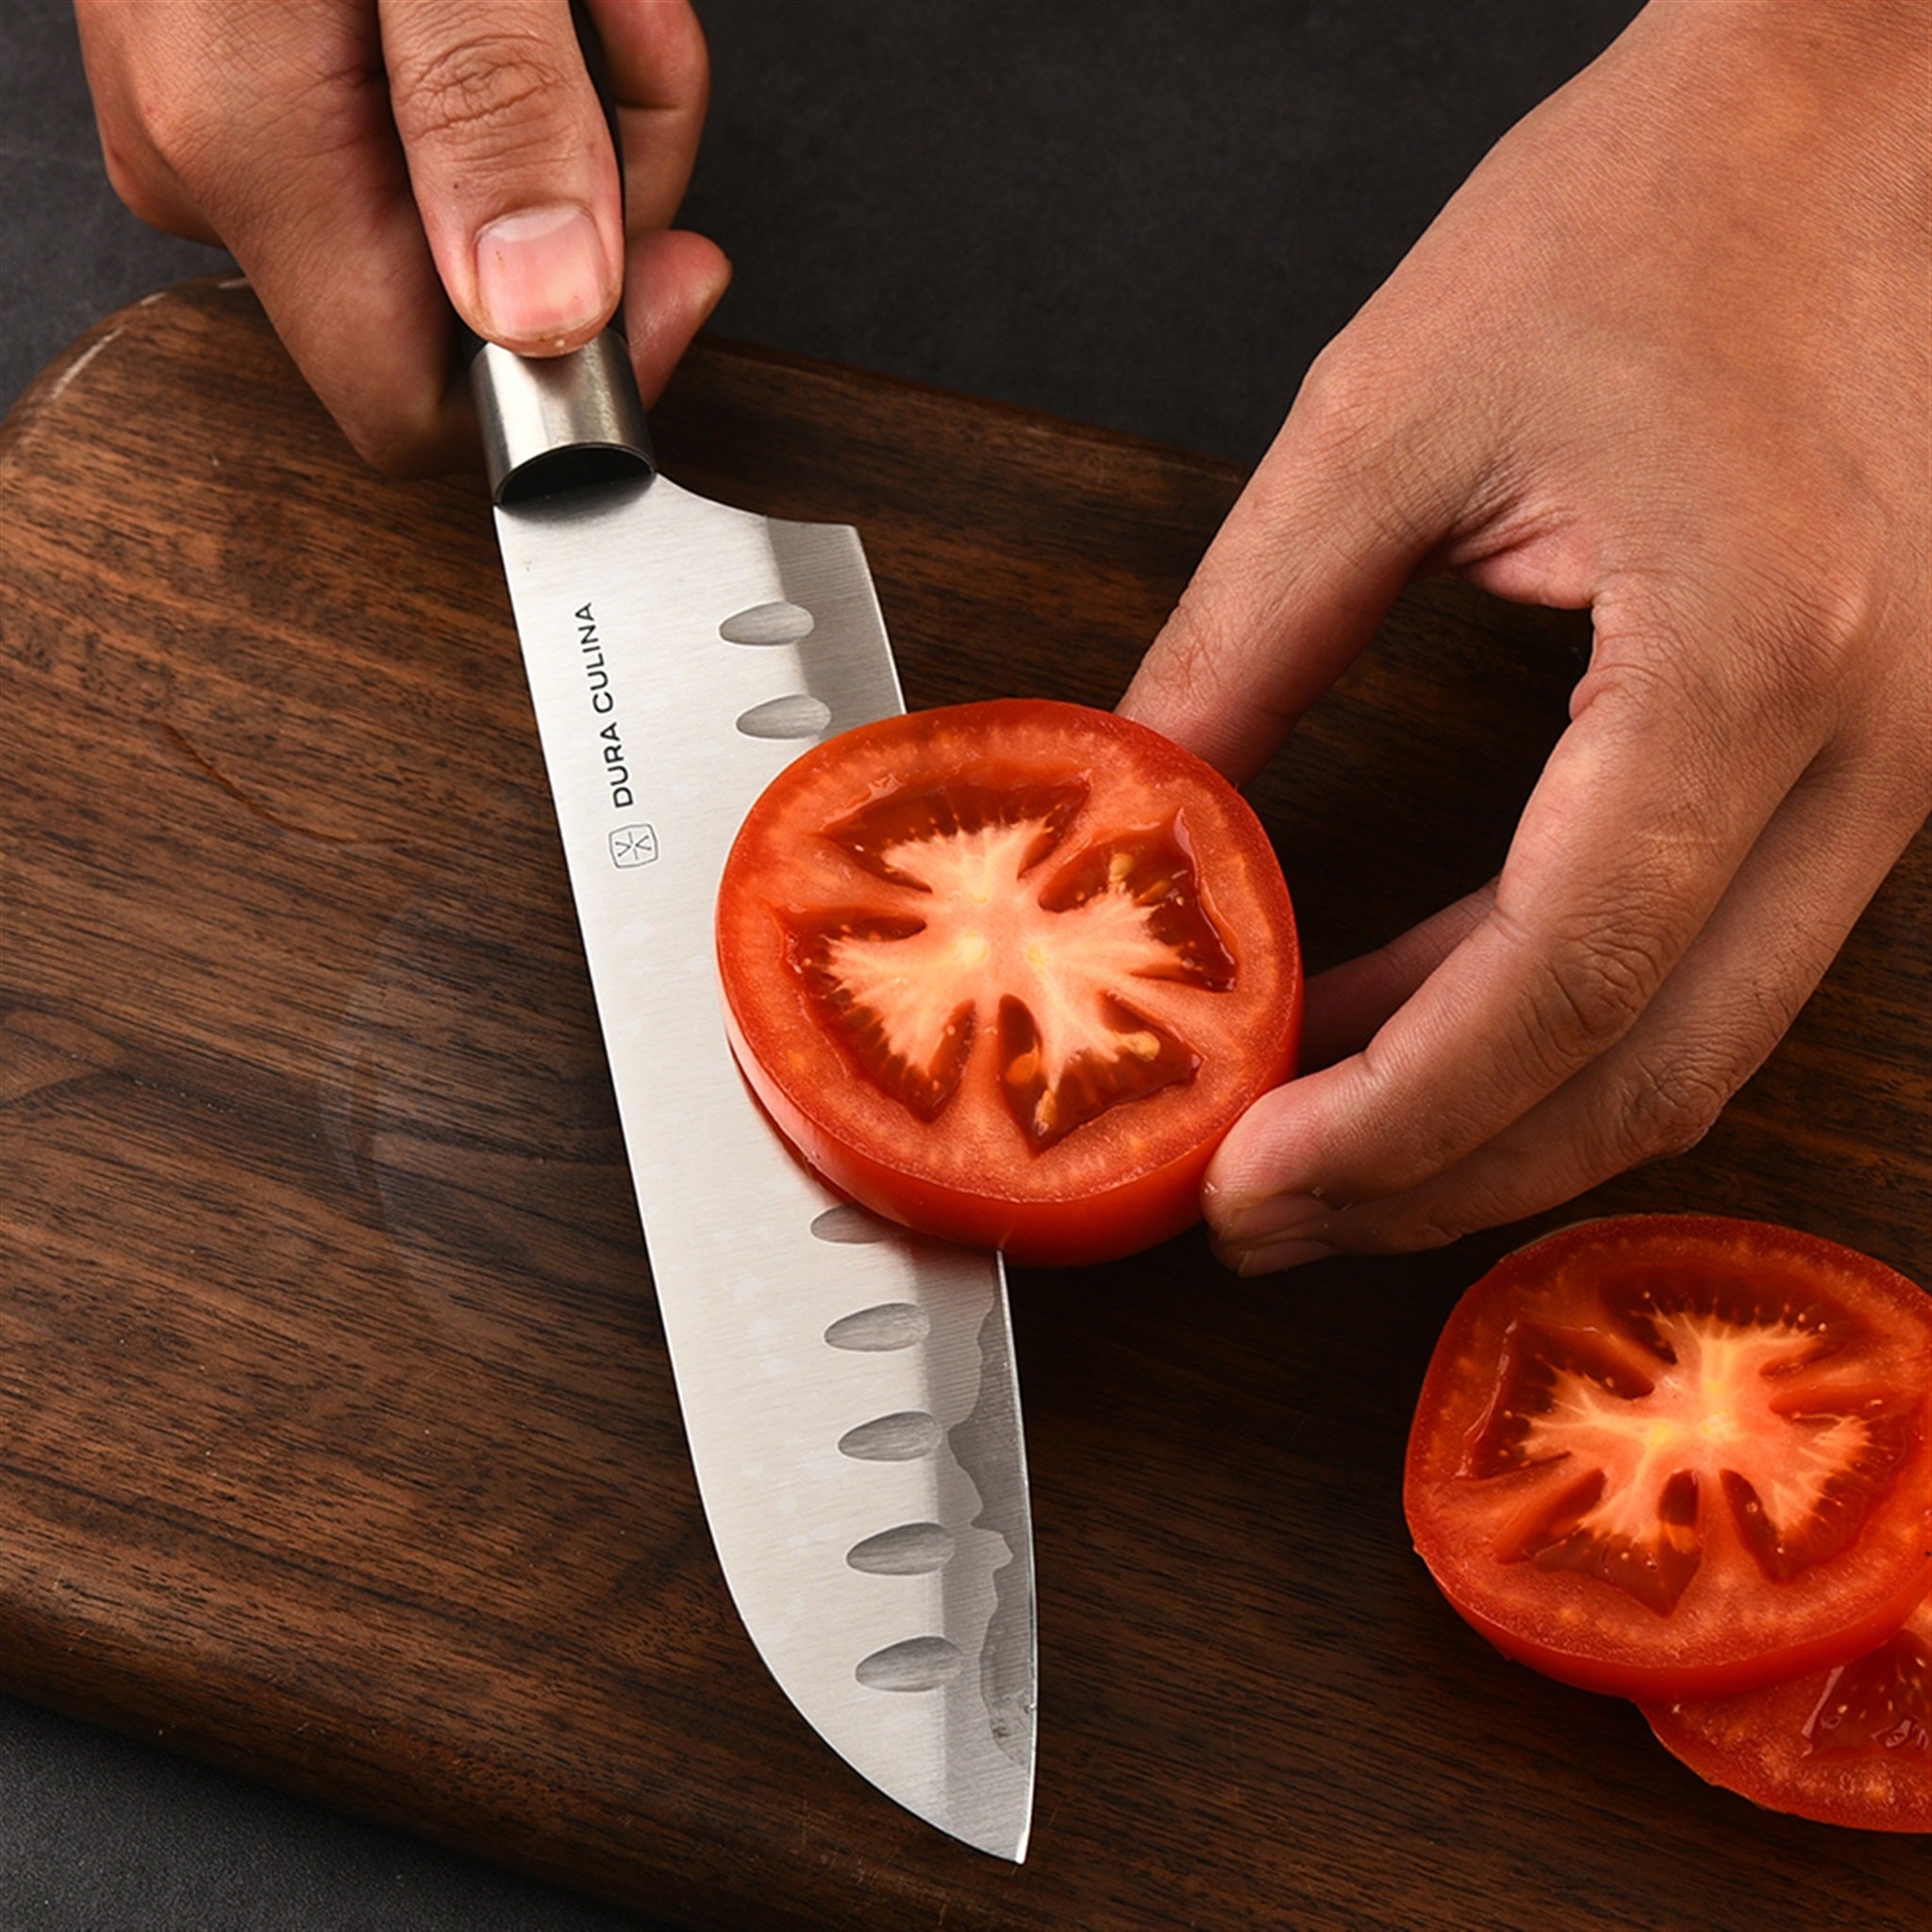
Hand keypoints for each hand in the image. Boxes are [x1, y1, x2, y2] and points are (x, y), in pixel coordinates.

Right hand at [76, 0, 729, 472]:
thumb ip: (496, 109)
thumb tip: (546, 310)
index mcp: (253, 152)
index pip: (418, 410)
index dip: (571, 373)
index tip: (677, 272)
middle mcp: (221, 162)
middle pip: (472, 301)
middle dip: (602, 185)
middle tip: (636, 38)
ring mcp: (232, 118)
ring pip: (468, 212)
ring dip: (579, 105)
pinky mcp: (258, 73)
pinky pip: (424, 129)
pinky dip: (522, 62)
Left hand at [1119, 0, 1930, 1270]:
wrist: (1850, 113)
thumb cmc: (1647, 213)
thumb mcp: (1385, 420)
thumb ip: (1243, 638)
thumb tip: (1137, 808)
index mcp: (1753, 653)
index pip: (1565, 979)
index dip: (1394, 1117)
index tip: (1247, 1175)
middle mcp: (1866, 749)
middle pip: (1648, 1068)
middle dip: (1437, 1174)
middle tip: (1257, 1206)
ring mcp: (1891, 774)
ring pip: (1687, 1046)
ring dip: (1490, 1123)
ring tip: (1309, 1144)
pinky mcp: (1856, 766)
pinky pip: (1697, 959)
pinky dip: (1544, 1024)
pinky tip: (1406, 1023)